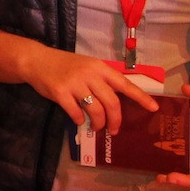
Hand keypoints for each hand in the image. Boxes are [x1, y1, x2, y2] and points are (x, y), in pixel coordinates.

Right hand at [23, 45, 157, 134]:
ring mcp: (74, 83)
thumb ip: (101, 81)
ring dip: (99, 123)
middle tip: (114, 130)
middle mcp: (89, 74)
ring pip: (95, 110)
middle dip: (115, 120)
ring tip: (97, 127)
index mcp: (99, 67)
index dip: (140, 97)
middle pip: (111, 102)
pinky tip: (79, 120)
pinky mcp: (60, 92)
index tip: (153, 108)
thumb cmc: (65, 65)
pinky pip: (76, 112)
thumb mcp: (86, 67)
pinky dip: (80, 120)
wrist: (36, 60)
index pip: (124, 84)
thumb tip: (116, 105)